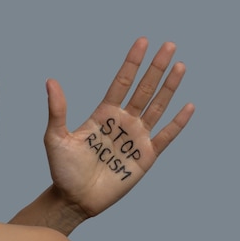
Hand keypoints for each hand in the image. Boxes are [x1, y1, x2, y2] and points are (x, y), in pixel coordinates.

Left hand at [44, 37, 194, 217]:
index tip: (142, 41)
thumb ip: (57, 110)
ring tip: (180, 66)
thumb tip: (50, 81)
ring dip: (169, 87)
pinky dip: (178, 123)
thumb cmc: (63, 170)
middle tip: (169, 45)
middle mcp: (123, 122)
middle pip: (144, 89)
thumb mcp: (55, 138)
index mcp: (103, 114)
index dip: (132, 62)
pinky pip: (166, 136)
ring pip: (157, 107)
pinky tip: (188, 106)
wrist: (74, 199)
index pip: (122, 81)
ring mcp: (136, 138)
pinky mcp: (146, 157)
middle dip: (156, 67)